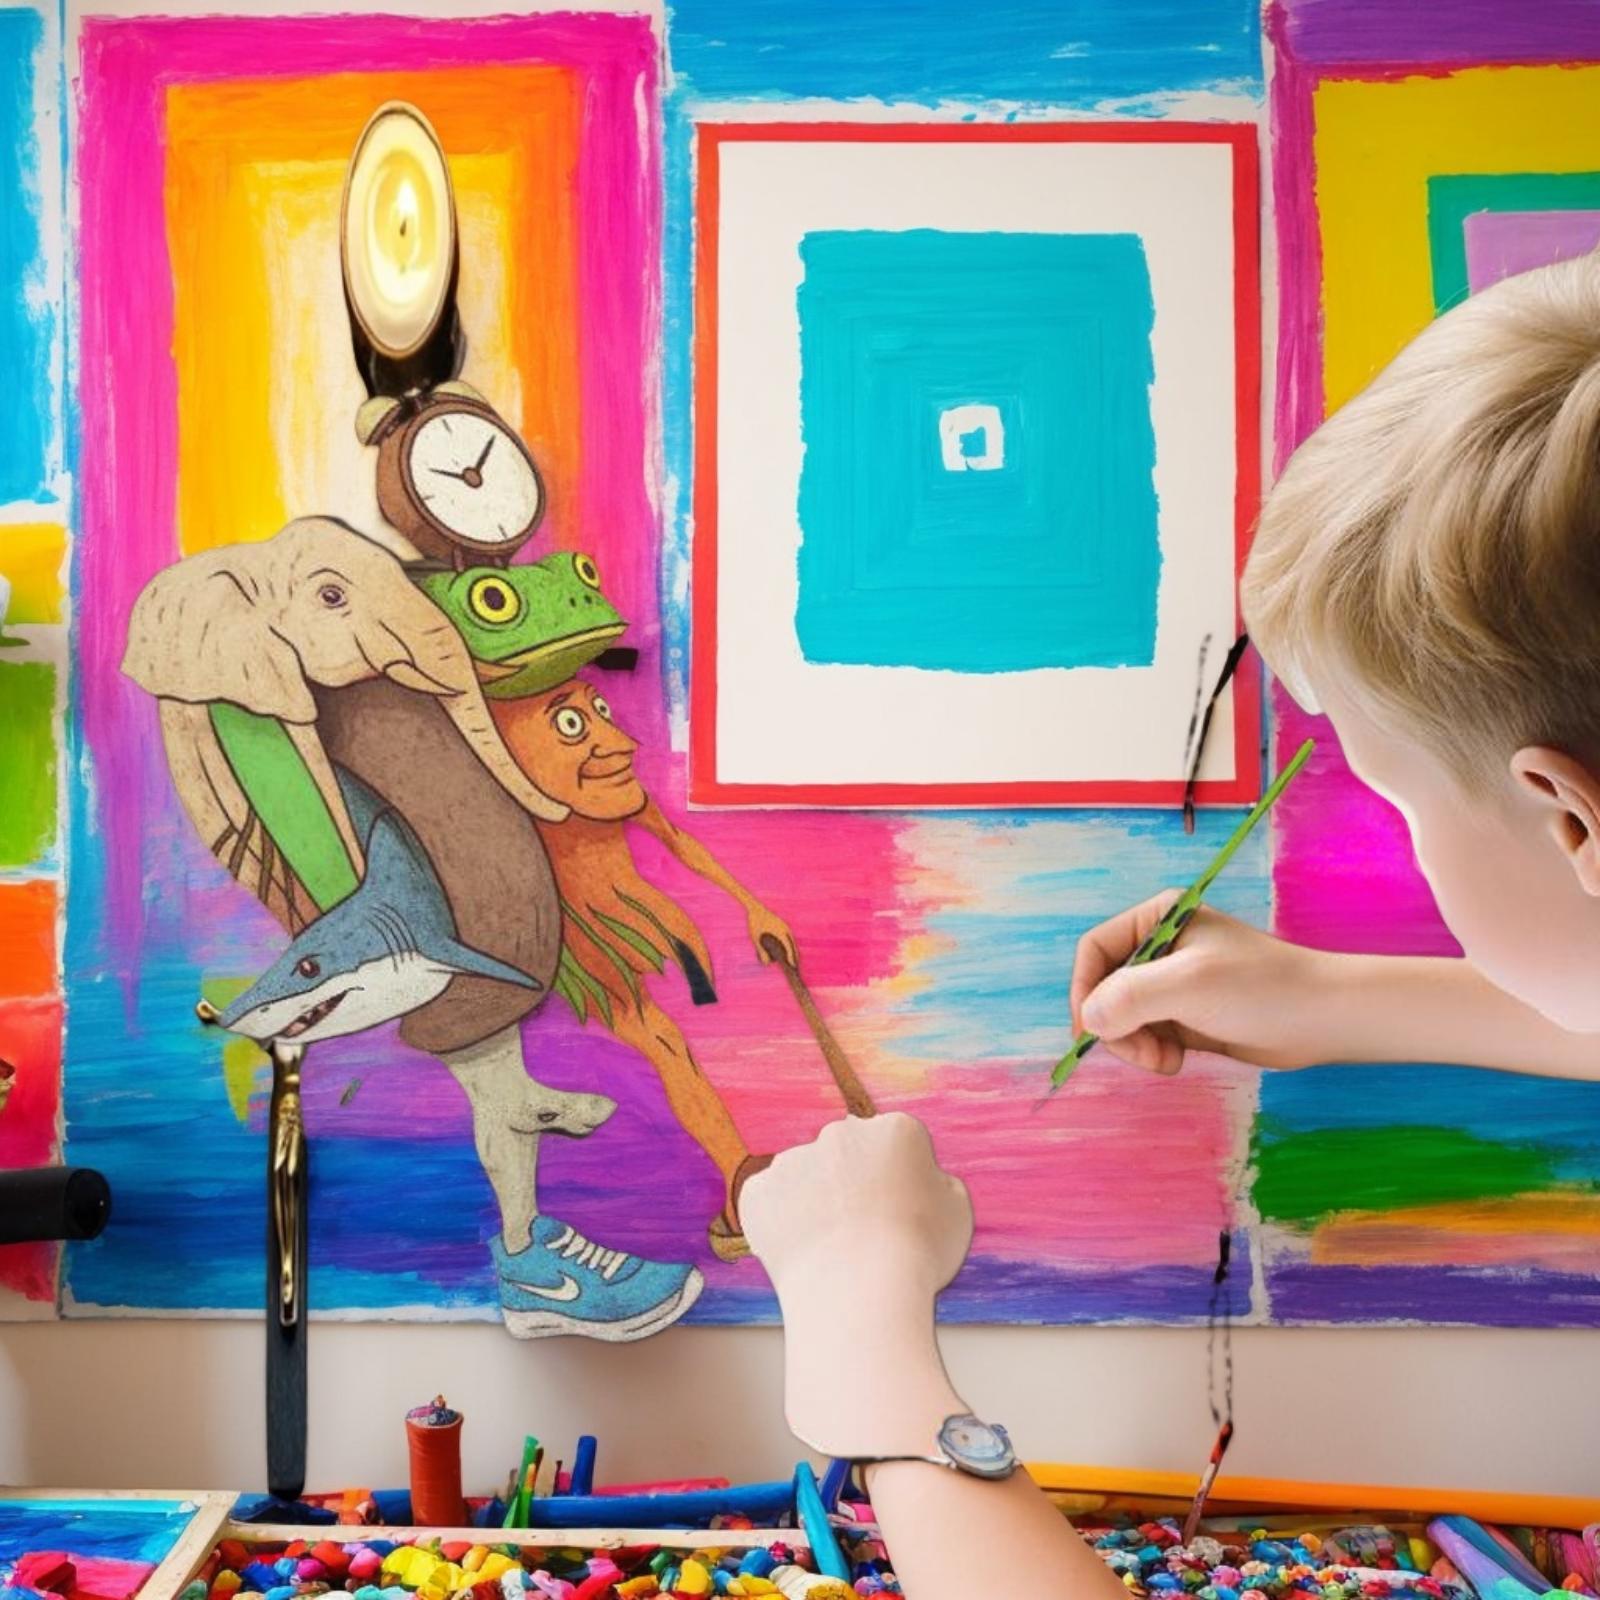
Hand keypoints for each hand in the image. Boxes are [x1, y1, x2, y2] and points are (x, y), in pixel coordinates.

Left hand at [742, 1114, 971, 1458]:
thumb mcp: (957, 1212)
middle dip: (852, 1184)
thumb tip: (922, 1178)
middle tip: (863, 1234)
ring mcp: (795, 1159)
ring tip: (834, 1253)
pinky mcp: (760, 1190)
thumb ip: (937, 1182)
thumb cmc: (916, 1257)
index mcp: (895, 1130)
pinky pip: (771, 1203)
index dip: (900, 1184)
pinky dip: (780, 1225)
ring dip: (815, 1202)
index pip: (896, 1146)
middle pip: (847, 1155)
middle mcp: (841, 1133)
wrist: (859, 1292)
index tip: (900, 1215)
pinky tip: (804, 1254)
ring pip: (806, 1177)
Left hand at [747, 903, 796, 965]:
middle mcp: (785, 930)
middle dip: (794, 957)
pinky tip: (784, 954)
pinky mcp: (782, 927)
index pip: (789, 947)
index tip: (793, 966)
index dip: (791, 957)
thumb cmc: (755, 924)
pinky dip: (787, 946)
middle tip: (794, 969)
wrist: (755, 908)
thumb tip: (767, 964)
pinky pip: (787, 939)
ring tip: (790, 963)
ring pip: (791, 942)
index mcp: (780, 932)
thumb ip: (761, 952)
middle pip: (793, 946)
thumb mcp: (756, 939)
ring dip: (790, 952)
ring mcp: (785, 928)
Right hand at [1070, 893, 1337, 1073]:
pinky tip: (1175, 1062)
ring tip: (1164, 1061)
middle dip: (1115, 1025)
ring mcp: (1174, 982)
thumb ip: (1130, 997)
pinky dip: (1152, 1051)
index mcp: (1158, 919)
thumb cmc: (1259, 989)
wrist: (1323, 1018)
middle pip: (1105, 987)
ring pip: (1123, 1016)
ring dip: (1134, 1043)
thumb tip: (1088, 1020)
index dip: (1084, 990)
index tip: (1090, 1031)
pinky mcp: (1188, 1014)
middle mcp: (1161, 947)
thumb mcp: (1188, 986)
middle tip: (1141, 1054)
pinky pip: (1147, 1033)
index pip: (1095, 950)